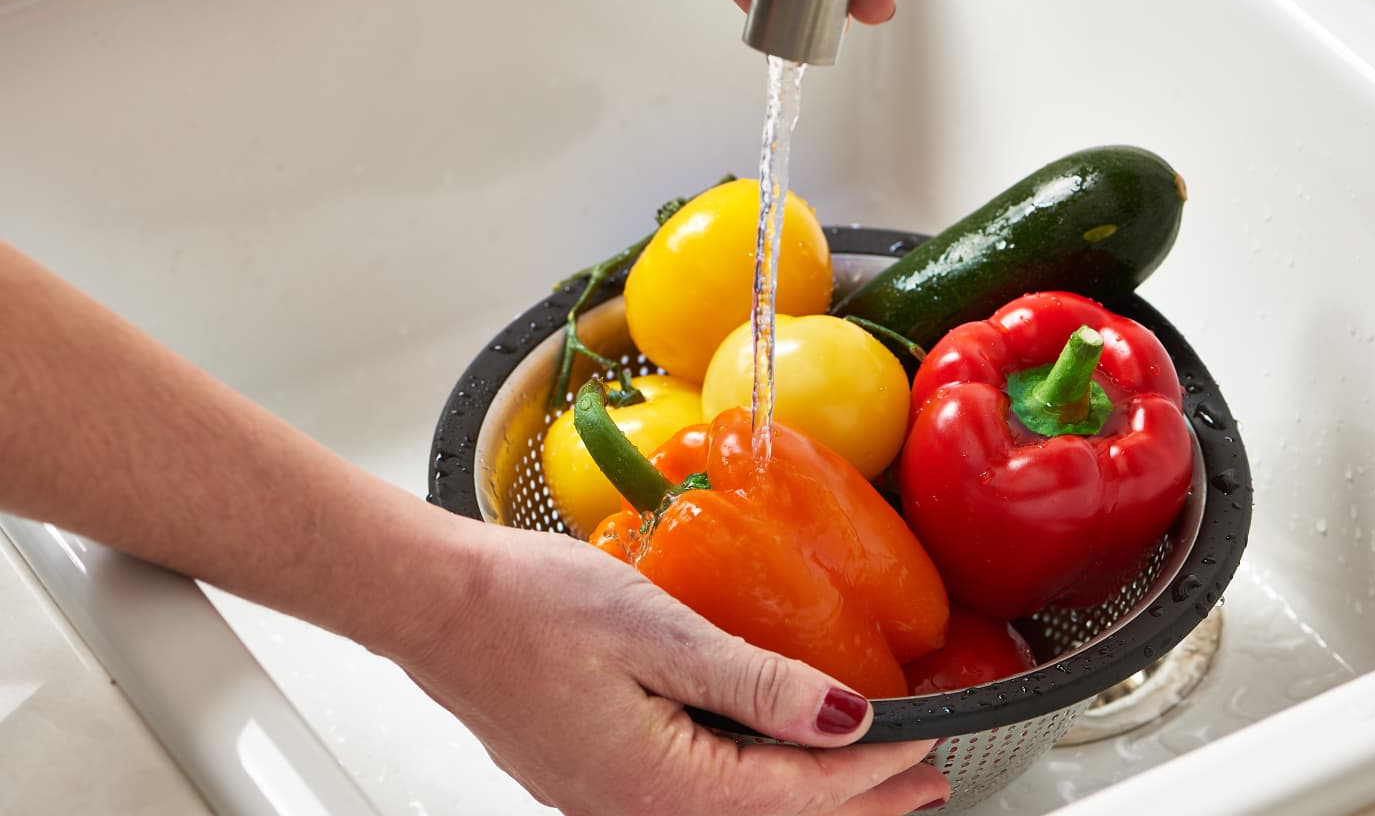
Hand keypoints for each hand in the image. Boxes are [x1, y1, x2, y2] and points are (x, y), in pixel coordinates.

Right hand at [397, 525, 950, 814]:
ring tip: (866, 781)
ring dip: (808, 799)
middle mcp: (630, 811)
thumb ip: (756, 681)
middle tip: (922, 786)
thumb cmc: (525, 605)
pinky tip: (768, 760)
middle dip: (856, 806)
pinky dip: (754, 786)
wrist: (430, 602)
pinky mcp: (592, 775)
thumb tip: (842, 716)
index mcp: (656, 785)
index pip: (795, 794)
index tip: (922, 746)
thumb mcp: (660, 630)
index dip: (870, 773)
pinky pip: (695, 800)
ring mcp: (607, 799)